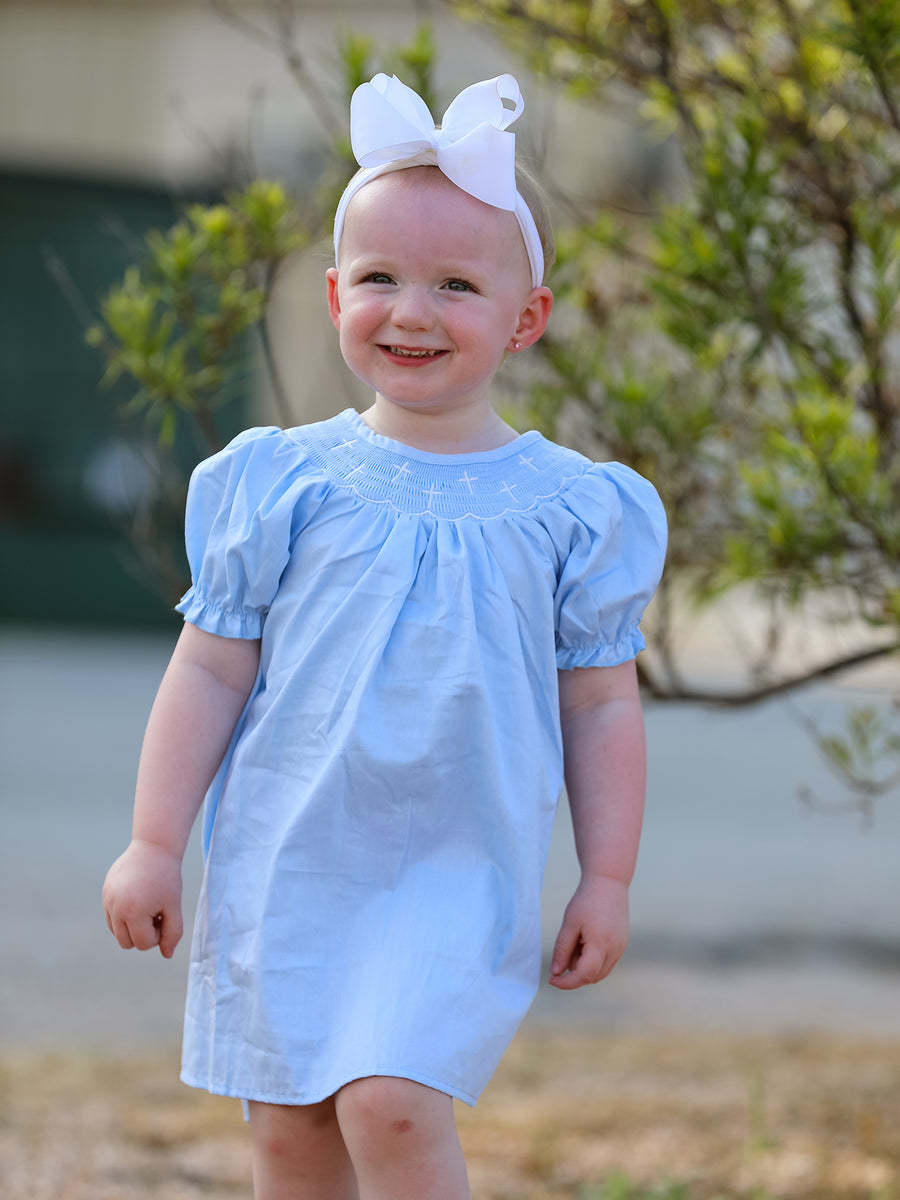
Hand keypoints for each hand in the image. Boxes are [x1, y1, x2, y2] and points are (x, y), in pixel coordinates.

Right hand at [102, 839, 183, 958]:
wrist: (154, 847)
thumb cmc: (167, 877)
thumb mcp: (174, 905)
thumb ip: (173, 933)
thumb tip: (167, 955)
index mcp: (133, 912)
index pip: (143, 944)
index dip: (158, 935)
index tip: (165, 916)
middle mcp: (115, 908)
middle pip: (126, 943)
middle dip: (143, 934)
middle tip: (157, 913)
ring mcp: (107, 900)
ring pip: (117, 932)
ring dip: (132, 926)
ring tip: (147, 906)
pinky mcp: (105, 893)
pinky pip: (111, 917)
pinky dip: (124, 915)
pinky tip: (139, 898)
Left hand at [549, 874, 629, 989]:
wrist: (608, 882)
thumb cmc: (586, 900)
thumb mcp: (569, 924)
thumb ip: (562, 950)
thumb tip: (556, 972)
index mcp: (601, 944)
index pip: (584, 975)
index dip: (567, 982)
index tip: (551, 979)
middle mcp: (615, 950)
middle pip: (593, 977)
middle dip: (575, 972)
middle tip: (565, 951)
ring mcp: (621, 948)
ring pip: (600, 971)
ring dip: (584, 966)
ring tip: (576, 942)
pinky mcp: (622, 944)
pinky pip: (607, 962)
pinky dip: (593, 959)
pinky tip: (585, 940)